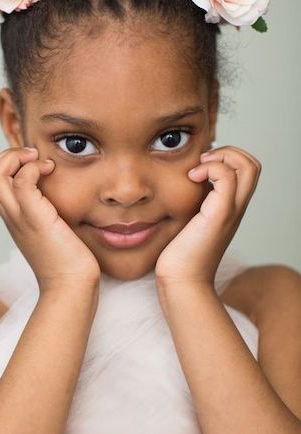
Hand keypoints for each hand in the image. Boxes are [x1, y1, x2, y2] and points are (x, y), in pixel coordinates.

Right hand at [0, 147, 100, 289]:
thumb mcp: (55, 231)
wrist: (70, 288)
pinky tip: (51, 171)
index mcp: (13, 218)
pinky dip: (33, 167)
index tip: (33, 162)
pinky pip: (22, 181)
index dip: (7, 163)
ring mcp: (19, 217)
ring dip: (16, 157)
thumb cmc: (69, 263)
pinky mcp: (34, 218)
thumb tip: (62, 196)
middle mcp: (10, 216)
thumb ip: (51, 213)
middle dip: (8, 155)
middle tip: (34, 156)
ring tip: (41, 161)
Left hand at [155, 145, 261, 284]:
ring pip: (248, 166)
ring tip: (198, 170)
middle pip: (253, 164)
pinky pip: (227, 177)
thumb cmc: (179, 255)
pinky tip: (191, 179)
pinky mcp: (219, 215)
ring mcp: (230, 210)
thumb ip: (192, 202)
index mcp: (230, 208)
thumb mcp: (188, 221)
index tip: (200, 167)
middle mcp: (236, 208)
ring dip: (222, 157)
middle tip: (202, 164)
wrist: (182, 281)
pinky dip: (210, 168)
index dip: (227, 158)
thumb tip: (184, 183)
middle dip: (228, 152)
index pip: (246, 170)